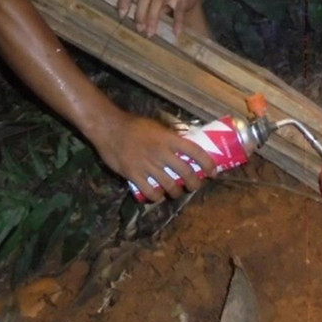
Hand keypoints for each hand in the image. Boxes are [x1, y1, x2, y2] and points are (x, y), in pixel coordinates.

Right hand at [93, 111, 215, 202]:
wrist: (108, 128)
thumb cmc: (133, 125)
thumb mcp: (156, 126)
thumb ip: (170, 138)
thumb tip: (184, 146)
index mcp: (168, 138)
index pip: (195, 151)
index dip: (208, 164)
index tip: (213, 172)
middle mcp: (161, 152)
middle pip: (186, 173)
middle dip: (195, 183)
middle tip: (195, 186)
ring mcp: (147, 165)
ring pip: (170, 186)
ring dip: (177, 192)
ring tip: (176, 192)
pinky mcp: (134, 174)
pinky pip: (151, 192)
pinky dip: (157, 197)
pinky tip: (157, 195)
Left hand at [118, 0, 202, 36]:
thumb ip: (143, 2)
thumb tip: (132, 22)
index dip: (124, 1)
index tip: (121, 15)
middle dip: (139, 14)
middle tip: (139, 29)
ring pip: (158, 2)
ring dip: (152, 19)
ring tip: (150, 33)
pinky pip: (179, 10)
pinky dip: (177, 22)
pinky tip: (176, 33)